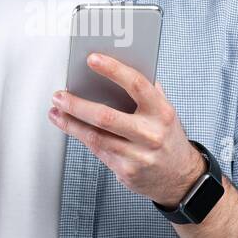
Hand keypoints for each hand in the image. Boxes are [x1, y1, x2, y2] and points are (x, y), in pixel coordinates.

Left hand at [47, 52, 203, 206]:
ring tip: (57, 111)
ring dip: (70, 123)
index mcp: (162, 112)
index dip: (113, 69)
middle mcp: (151, 134)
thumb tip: (118, 68)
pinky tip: (70, 127)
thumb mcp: (166, 112)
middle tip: (60, 95)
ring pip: (95, 137)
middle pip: (106, 117)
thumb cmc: (168, 139)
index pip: (136, 84)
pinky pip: (98, 150)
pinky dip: (80, 137)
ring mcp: (138, 155)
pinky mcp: (126, 171)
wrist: (180, 178)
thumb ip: (148, 91)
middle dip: (77, 105)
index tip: (92, 59)